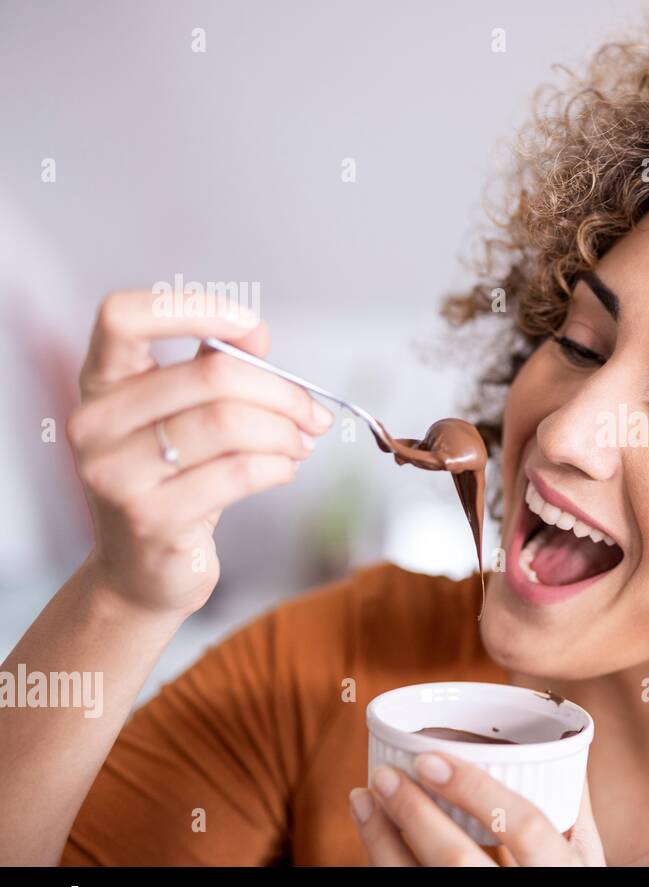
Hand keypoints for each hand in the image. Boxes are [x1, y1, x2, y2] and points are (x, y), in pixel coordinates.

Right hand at [68, 289, 334, 616]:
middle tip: (312, 413)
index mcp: (100, 384)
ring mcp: (116, 474)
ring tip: (300, 444)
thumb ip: (211, 370)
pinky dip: (278, 467)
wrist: (142, 573)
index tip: (250, 327)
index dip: (194, 309)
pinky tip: (283, 470)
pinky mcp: (151, 518)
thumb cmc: (170, 484)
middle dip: (281, 392)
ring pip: (230, 424)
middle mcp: (95, 424)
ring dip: (285, 432)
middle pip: (210, 376)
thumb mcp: (180, 418)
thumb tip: (255, 333)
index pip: (124, 316)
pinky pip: (239, 473)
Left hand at [349, 751, 605, 865]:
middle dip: (414, 813)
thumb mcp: (584, 858)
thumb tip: (558, 746)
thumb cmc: (569, 886)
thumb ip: (571, 809)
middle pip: (456, 859)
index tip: (430, 760)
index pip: (523, 828)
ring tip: (364, 797)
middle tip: (385, 775)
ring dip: (382, 839)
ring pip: (417, 884)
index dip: (476, 791)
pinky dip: (383, 863)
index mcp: (560, 871)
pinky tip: (373, 836)